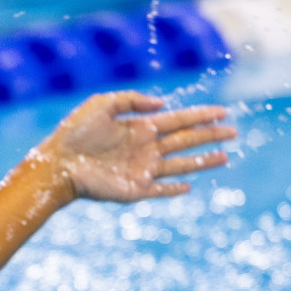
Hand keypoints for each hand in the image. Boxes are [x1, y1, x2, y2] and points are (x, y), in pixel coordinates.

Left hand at [36, 91, 236, 202]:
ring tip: (226, 157)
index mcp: (140, 127)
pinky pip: (159, 190)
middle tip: (235, 132)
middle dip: (211, 136)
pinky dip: (174, 189)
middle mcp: (145, 148)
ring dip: (203, 161)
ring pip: (180, 165)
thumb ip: (132, 100)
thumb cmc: (74, 132)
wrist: (56, 164)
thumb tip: (161, 105)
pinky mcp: (134, 190)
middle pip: (186, 141)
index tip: (223, 112)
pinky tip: (189, 186)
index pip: (179, 120)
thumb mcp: (102, 104)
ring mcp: (141, 170)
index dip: (201, 115)